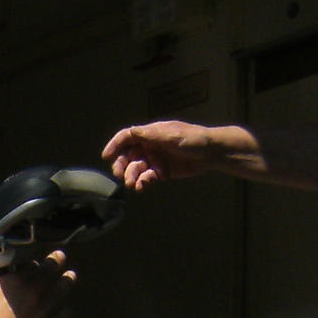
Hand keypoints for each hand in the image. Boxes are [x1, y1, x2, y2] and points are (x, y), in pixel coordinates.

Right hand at [0, 242, 72, 317]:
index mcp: (16, 281)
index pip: (30, 264)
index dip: (31, 262)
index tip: (32, 262)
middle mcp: (35, 292)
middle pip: (50, 273)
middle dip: (56, 262)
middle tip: (61, 256)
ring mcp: (44, 311)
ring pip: (61, 291)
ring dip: (67, 281)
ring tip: (71, 275)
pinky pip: (63, 316)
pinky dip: (66, 310)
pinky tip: (65, 309)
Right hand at [102, 120, 249, 189]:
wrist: (211, 153)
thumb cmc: (193, 138)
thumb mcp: (170, 134)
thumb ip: (150, 134)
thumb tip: (131, 132)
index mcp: (151, 133)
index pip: (127, 137)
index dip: (115, 145)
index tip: (106, 156)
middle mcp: (150, 146)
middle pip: (128, 155)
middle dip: (122, 165)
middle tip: (121, 175)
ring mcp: (155, 159)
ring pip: (136, 169)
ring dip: (132, 176)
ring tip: (133, 184)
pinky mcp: (161, 172)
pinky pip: (147, 178)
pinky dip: (143, 182)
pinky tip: (142, 186)